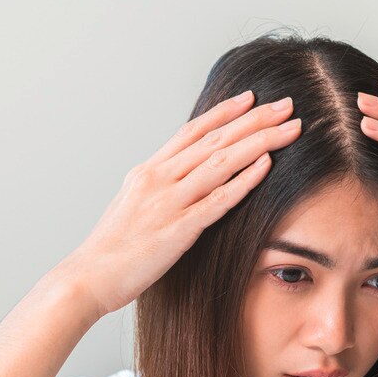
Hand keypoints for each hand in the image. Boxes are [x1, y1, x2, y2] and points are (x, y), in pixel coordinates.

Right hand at [60, 91, 302, 318]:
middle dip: (255, 119)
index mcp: (148, 171)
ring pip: (222, 161)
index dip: (225, 112)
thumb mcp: (132, 205)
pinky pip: (218, 200)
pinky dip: (244, 179)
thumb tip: (178, 178)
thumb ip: (157, 188)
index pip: (193, 131)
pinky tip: (267, 164)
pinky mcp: (178, 230)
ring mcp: (168, 202)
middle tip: (286, 104)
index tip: (252, 98)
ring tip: (290, 128)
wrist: (87, 278)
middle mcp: (159, 178)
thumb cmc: (110, 249)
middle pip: (215, 139)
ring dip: (260, 141)